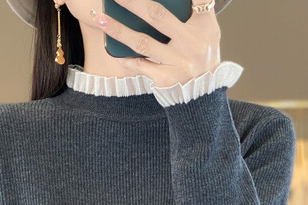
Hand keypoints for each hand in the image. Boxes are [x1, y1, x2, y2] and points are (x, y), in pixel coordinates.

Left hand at [93, 0, 221, 87]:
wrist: (202, 92)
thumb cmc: (201, 56)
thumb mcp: (207, 32)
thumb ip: (194, 11)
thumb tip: (159, 3)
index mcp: (205, 27)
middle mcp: (191, 44)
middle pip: (157, 16)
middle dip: (133, 2)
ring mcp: (177, 63)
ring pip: (142, 43)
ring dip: (118, 30)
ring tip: (100, 18)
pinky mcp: (165, 79)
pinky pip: (139, 65)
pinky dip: (124, 57)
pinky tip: (109, 48)